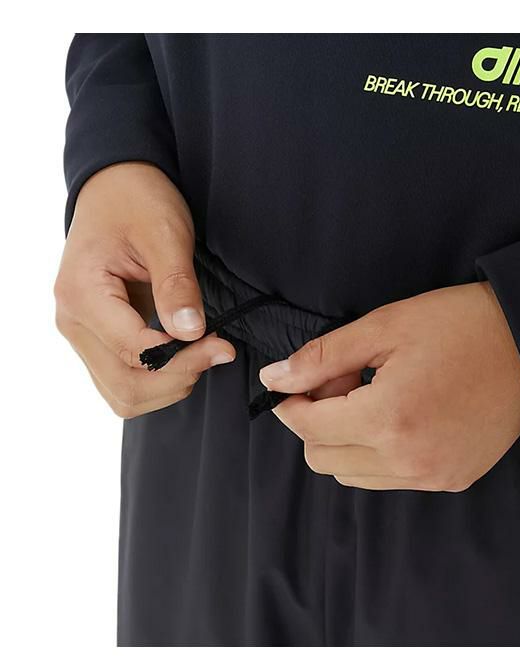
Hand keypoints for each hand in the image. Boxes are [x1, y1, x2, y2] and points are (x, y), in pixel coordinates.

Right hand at [54, 162, 234, 417]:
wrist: (115, 186)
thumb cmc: (137, 201)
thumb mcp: (165, 234)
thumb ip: (176, 285)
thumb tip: (191, 333)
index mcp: (82, 295)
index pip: (135, 353)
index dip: (183, 358)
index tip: (221, 343)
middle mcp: (73, 322)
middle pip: (126, 387)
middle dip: (179, 378)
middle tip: (217, 351)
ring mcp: (82, 333)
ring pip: (123, 393)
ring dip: (169, 385)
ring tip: (201, 352)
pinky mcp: (97, 338)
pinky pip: (123, 380)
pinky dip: (158, 379)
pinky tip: (184, 354)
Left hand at [259, 282, 519, 491]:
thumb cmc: (459, 325)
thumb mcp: (383, 327)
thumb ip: (321, 358)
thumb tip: (273, 379)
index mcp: (388, 419)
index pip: (308, 428)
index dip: (290, 404)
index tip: (294, 384)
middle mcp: (408, 460)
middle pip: (323, 459)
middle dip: (317, 421)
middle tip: (342, 382)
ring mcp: (432, 476)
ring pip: (352, 474)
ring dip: (345, 439)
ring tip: (372, 397)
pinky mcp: (452, 479)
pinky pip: (390, 478)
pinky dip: (377, 453)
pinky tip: (399, 416)